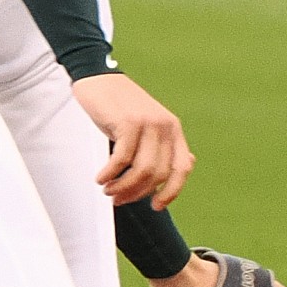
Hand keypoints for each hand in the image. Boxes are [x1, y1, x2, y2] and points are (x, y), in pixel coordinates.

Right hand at [73, 72, 193, 207]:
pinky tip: (101, 178)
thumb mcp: (148, 127)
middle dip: (137, 192)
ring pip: (142, 170)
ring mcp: (148, 123)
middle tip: (118, 199)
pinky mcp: (128, 122)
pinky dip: (110, 174)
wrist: (98, 79)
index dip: (172, 191)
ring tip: (108, 190)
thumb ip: (164, 145)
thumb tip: (188, 164)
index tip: (156, 206)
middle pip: (158, 174)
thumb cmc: (120, 107)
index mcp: (174, 130)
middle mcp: (165, 126)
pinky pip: (122, 159)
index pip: (182, 168)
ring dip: (123, 186)